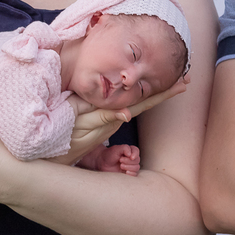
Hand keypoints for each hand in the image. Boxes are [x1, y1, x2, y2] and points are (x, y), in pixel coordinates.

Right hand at [52, 78, 188, 166]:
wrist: (48, 154)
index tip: (181, 84)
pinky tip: (142, 94)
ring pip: (134, 105)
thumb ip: (102, 116)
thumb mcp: (79, 122)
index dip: (161, 93)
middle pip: (143, 103)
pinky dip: (137, 100)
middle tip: (186, 80)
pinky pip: (122, 108)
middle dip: (164, 92)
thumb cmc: (61, 134)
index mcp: (111, 117)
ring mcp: (108, 123)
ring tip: (172, 84)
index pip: (141, 103)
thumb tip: (127, 114)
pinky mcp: (100, 123)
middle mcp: (114, 120)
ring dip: (153, 94)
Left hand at [81, 144, 141, 175]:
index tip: (130, 156)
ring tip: (121, 166)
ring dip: (129, 167)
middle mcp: (131, 158)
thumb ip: (125, 148)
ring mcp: (130, 166)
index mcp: (129, 151)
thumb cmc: (109, 155)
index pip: (136, 151)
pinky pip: (134, 175)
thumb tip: (131, 154)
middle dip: (129, 161)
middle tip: (120, 160)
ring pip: (136, 168)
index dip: (134, 154)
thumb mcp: (116, 149)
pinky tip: (125, 172)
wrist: (102, 163)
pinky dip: (131, 174)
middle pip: (137, 160)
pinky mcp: (128, 173)